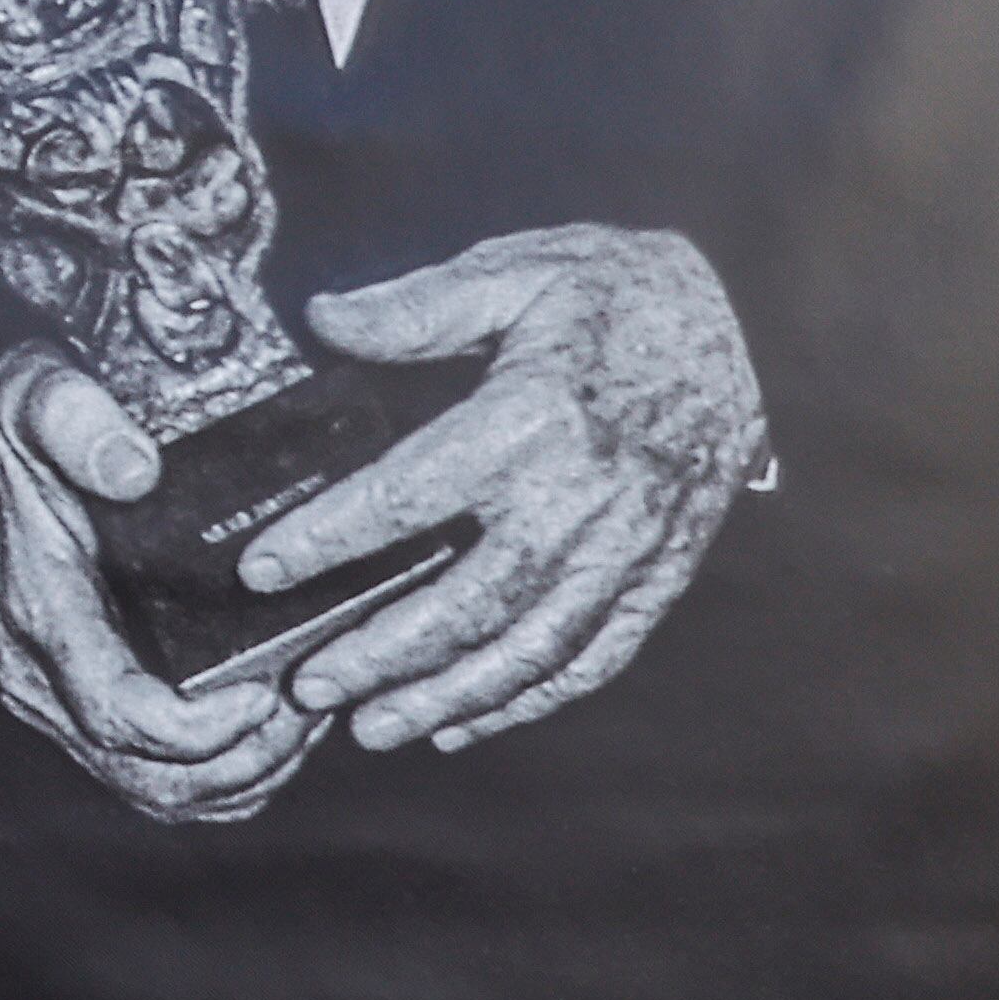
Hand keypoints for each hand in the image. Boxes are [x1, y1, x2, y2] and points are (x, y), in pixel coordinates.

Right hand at [0, 346, 321, 822]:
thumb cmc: (11, 441)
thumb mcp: (35, 399)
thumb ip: (78, 420)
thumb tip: (135, 468)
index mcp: (40, 615)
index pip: (120, 715)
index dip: (206, 726)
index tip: (271, 690)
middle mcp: (40, 681)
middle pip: (153, 778)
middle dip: (249, 757)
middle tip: (313, 702)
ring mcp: (57, 707)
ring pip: (161, 794)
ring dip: (245, 774)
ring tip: (305, 717)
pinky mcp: (80, 715)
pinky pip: (156, 784)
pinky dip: (224, 777)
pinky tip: (271, 732)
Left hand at [245, 225, 763, 754]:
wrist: (738, 323)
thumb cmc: (608, 292)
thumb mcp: (514, 271)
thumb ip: (417, 307)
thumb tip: (321, 317)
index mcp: (530, 420)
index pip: (406, 496)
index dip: (326, 538)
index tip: (259, 571)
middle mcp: (583, 499)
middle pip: (467, 602)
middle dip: (380, 654)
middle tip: (309, 687)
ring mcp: (630, 548)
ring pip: (528, 648)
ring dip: (446, 696)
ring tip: (371, 728)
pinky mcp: (662, 575)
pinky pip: (593, 655)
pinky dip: (526, 700)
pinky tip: (461, 723)